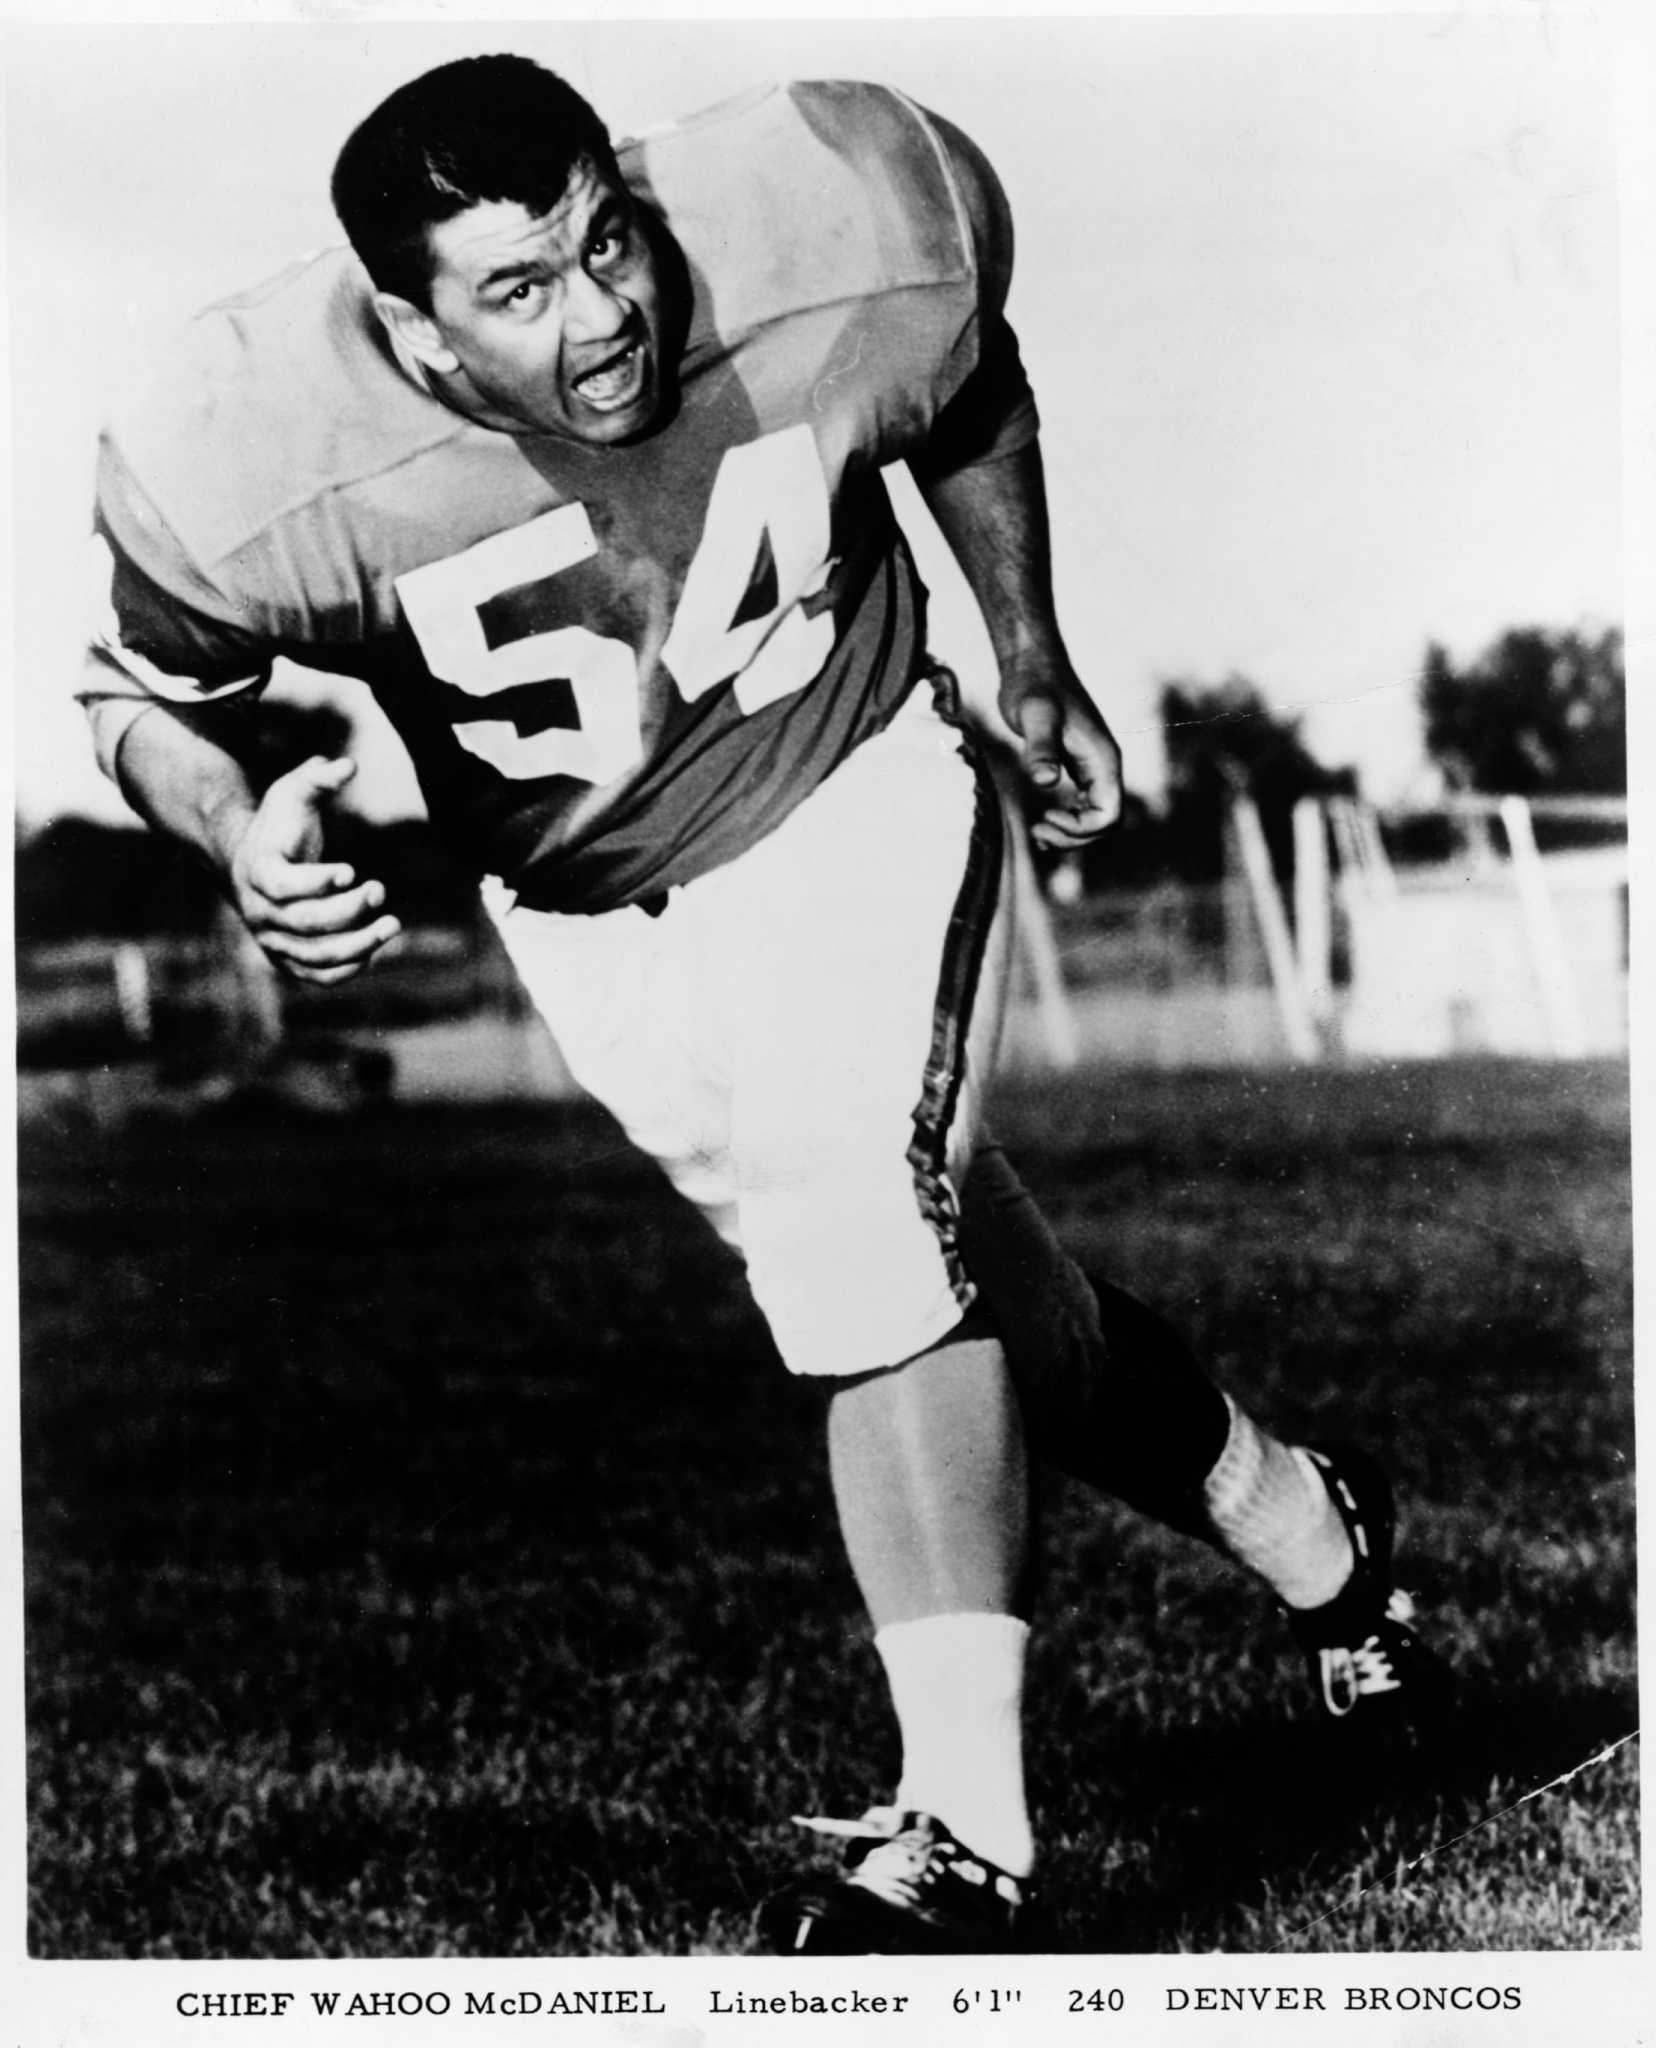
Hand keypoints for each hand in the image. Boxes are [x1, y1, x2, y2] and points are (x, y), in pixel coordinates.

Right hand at [225, 756, 400, 983]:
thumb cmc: (279, 824)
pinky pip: (317, 976)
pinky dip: (348, 969)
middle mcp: (260, 912)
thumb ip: (318, 777)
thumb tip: (350, 764)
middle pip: (303, 922)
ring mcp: (273, 939)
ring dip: (357, 945)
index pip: (282, 885)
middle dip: (347, 910)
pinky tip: (375, 951)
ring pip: (314, 955)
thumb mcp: (292, 791)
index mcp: (257, 871)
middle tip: (380, 890)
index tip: (352, 870)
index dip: (316, 882)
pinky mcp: (288, 958)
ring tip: (393, 924)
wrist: (249, 863)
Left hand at [1000, 663, 1123, 849]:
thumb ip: (1041, 748)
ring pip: (1096, 817)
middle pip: (1106, 822)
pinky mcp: (1078, 766)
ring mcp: (1093, 767)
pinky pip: (1084, 805)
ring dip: (1071, 833)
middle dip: (1075, 837)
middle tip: (1037, 832)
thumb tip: (1046, 781)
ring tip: (1037, 832)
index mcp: (1103, 759)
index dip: (1081, 829)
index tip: (1047, 816)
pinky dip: (1067, 820)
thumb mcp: (1034, 716)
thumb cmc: (1034, 687)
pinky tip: (1042, 821)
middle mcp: (1104, 766)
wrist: (1033, 667)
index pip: (1110, 814)